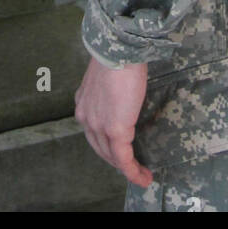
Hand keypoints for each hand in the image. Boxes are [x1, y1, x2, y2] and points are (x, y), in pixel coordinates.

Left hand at [74, 56, 153, 187]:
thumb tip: (123, 93)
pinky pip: (124, 159)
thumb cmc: (118, 56)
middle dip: (117, 161)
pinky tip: (143, 177)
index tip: (121, 151)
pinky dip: (133, 171)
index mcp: (84, 104)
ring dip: (128, 169)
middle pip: (101, 148)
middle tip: (133, 168)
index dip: (107, 146)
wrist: (118, 51)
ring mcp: (99, 125)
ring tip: (142, 175)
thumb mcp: (108, 77)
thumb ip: (110, 91)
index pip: (94, 132)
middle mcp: (86, 118)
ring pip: (112, 156)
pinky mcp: (114, 130)